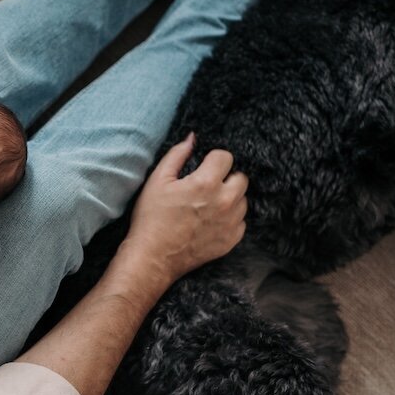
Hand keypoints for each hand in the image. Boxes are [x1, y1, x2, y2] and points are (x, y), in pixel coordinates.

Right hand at [126, 133, 248, 282]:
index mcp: (205, 183)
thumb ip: (177, 155)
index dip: (212, 160)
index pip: (225, 157)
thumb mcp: (157, 181)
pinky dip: (229, 219)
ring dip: (229, 198)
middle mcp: (224, 201)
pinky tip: (210, 221)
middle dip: (226, 178)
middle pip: (241, 178)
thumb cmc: (151, 218)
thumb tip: (192, 138)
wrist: (153, 256)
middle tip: (207, 186)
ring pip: (242, 200)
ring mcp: (230, 223)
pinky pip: (241, 222)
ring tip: (208, 205)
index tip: (202, 167)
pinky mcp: (231, 240)